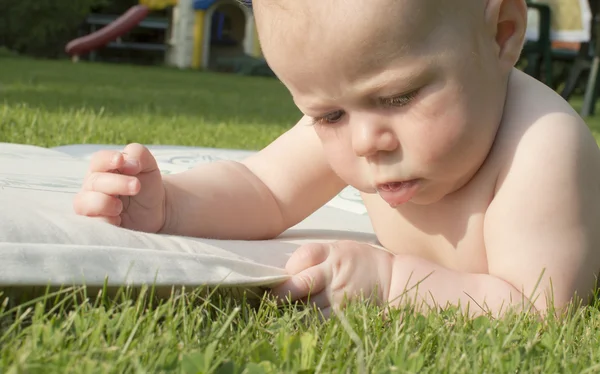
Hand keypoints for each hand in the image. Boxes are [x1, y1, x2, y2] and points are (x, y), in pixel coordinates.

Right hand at [73, 143, 165, 232]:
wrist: (157, 209)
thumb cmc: (147, 185)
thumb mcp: (149, 165)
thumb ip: (138, 154)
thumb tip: (128, 162)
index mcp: (104, 168)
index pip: (98, 160)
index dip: (107, 159)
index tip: (121, 160)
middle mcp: (93, 186)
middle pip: (94, 181)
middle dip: (117, 183)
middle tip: (136, 186)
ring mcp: (92, 205)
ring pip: (84, 203)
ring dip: (103, 203)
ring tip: (120, 207)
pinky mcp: (96, 223)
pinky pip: (92, 223)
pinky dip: (105, 221)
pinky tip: (118, 219)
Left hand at [270, 240, 394, 317]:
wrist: (392, 280)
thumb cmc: (361, 262)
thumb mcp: (339, 247)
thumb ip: (314, 255)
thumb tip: (285, 269)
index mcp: (331, 252)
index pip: (300, 258)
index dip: (286, 270)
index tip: (277, 278)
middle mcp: (333, 273)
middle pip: (298, 284)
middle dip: (280, 294)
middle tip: (270, 300)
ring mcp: (339, 296)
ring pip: (306, 307)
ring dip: (292, 311)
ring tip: (282, 313)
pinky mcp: (344, 314)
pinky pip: (320, 322)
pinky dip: (308, 323)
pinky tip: (300, 322)